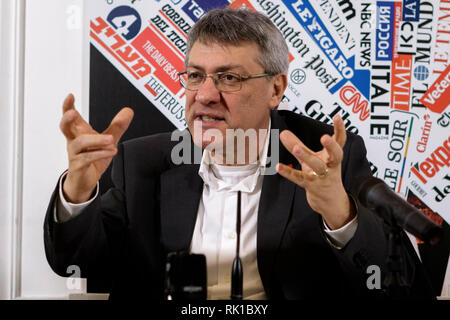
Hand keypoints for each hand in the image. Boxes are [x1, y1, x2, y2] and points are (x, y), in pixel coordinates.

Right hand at [60, 93, 133, 202]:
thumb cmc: (92, 158)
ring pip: (80, 143)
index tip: (70, 96)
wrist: (84, 181)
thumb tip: (128, 111)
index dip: (68, 106)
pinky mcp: (78, 166)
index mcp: (79, 132)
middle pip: (65, 127)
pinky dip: (100, 154)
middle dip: (67, 119)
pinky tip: (111, 151)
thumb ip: (117, 126)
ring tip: (111, 139)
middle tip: (72, 113)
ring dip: (96, 140)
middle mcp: (74, 141)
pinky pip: (87, 158)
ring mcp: (74, 154)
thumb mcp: (108, 140)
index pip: (70, 117)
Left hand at [276, 115, 353, 229]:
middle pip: (335, 155)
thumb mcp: (312, 158)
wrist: (331, 202)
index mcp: (333, 157)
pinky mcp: (312, 187)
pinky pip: (300, 178)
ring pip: (317, 166)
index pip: (340, 141)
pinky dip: (289, 173)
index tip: (338, 117)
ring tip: (296, 148)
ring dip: (307, 156)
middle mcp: (331, 166)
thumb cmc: (323, 176)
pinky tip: (279, 167)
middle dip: (331, 146)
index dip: (340, 129)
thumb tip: (283, 133)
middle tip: (324, 137)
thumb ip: (297, 144)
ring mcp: (323, 177)